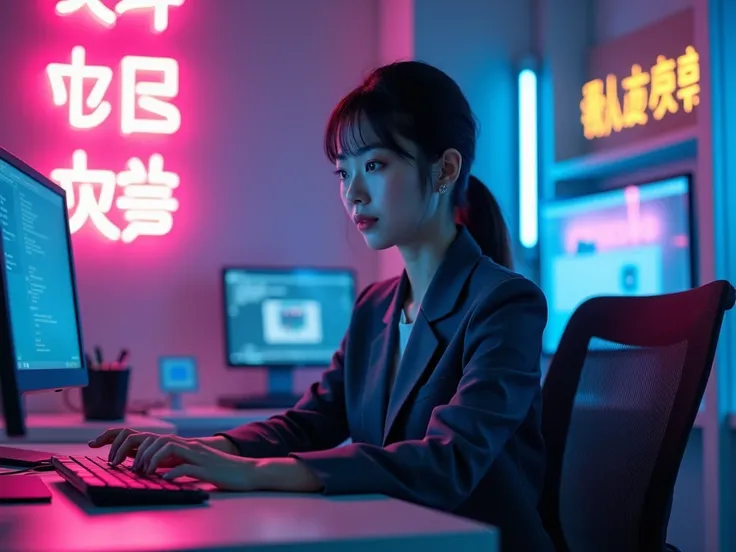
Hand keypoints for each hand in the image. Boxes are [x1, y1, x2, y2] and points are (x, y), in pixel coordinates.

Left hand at [89, 428, 257, 489]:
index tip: (113, 455)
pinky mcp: (207, 468)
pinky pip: (186, 466)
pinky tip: (166, 479)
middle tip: (126, 467)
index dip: (133, 442)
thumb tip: (154, 469)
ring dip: (152, 459)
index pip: (153, 437)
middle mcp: (189, 446)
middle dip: (137, 451)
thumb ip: (176, 463)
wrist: (247, 472)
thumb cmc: (221, 471)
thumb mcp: (193, 465)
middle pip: (157, 438)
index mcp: (184, 445)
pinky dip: (173, 471)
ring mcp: (198, 455)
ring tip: (143, 472)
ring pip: (168, 447)